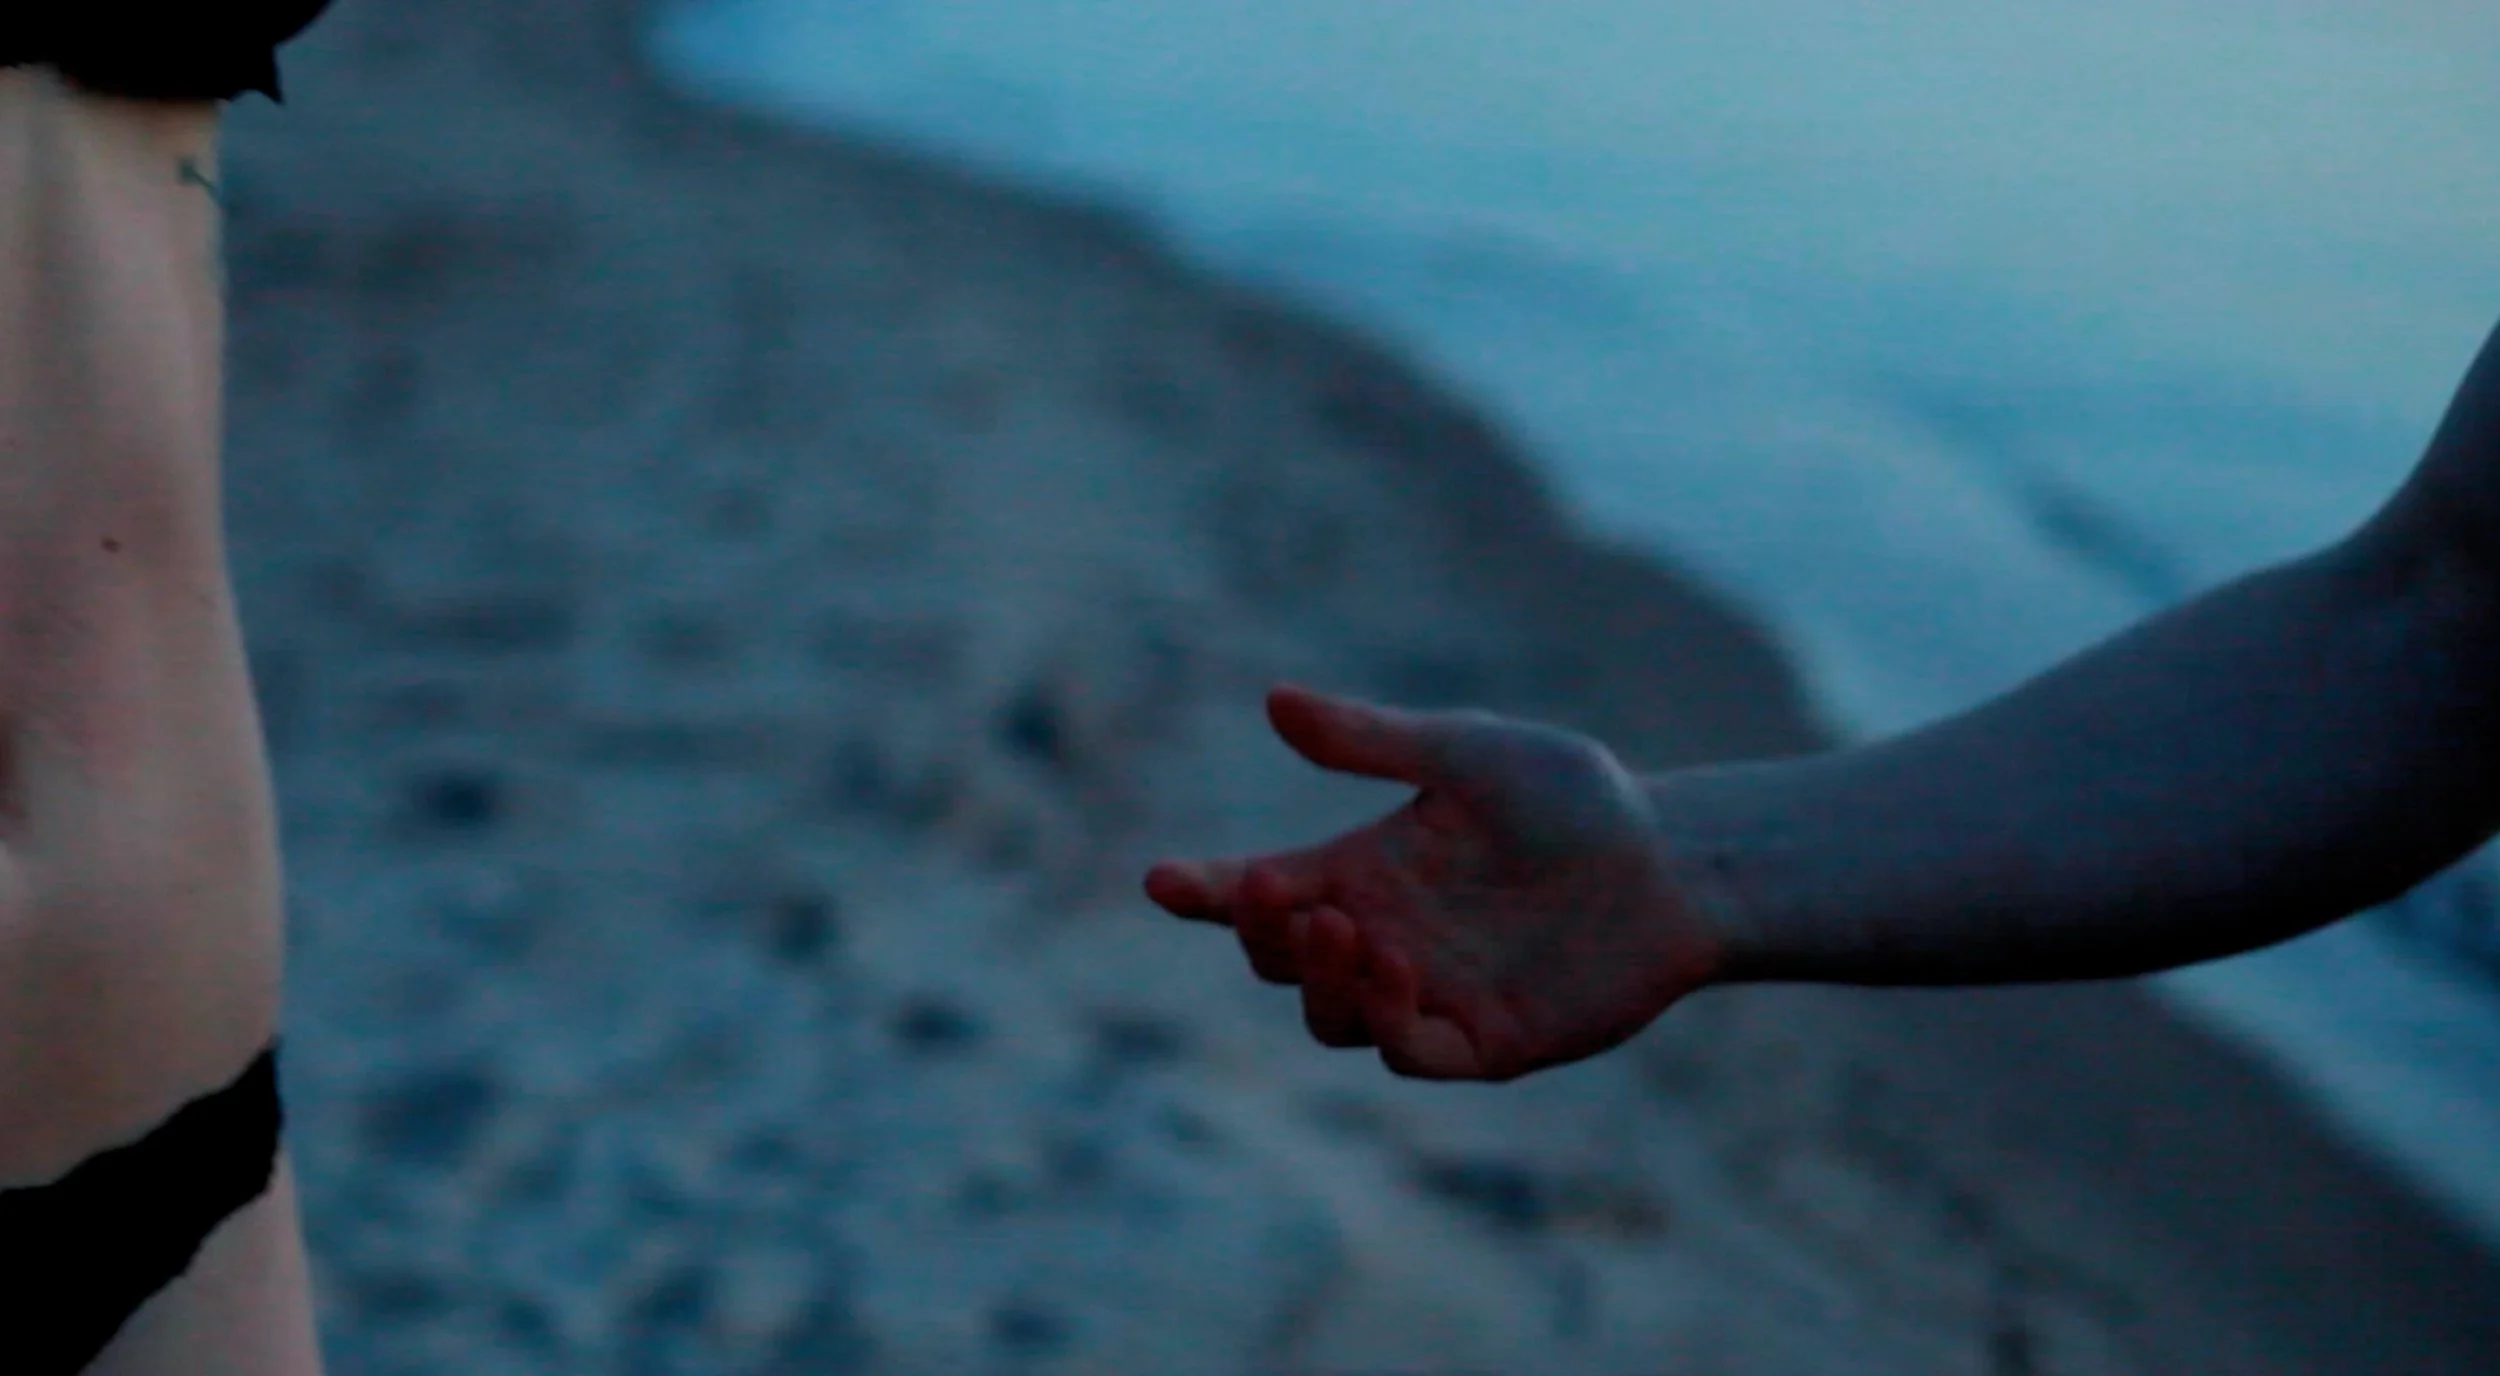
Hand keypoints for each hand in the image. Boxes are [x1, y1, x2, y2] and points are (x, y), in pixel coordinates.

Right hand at [1144, 683, 1725, 1081]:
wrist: (1674, 862)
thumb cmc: (1574, 797)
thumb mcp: (1467, 753)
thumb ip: (1374, 740)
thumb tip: (1276, 700)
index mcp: (1362, 870)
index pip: (1259, 893)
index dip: (1203, 893)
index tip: (1161, 881)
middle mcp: (1381, 938)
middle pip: (1279, 962)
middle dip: (1259, 935)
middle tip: (1270, 895)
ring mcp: (1426, 996)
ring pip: (1331, 1017)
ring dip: (1319, 980)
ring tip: (1344, 927)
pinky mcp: (1482, 1043)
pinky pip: (1407, 1053)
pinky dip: (1386, 1018)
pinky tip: (1398, 965)